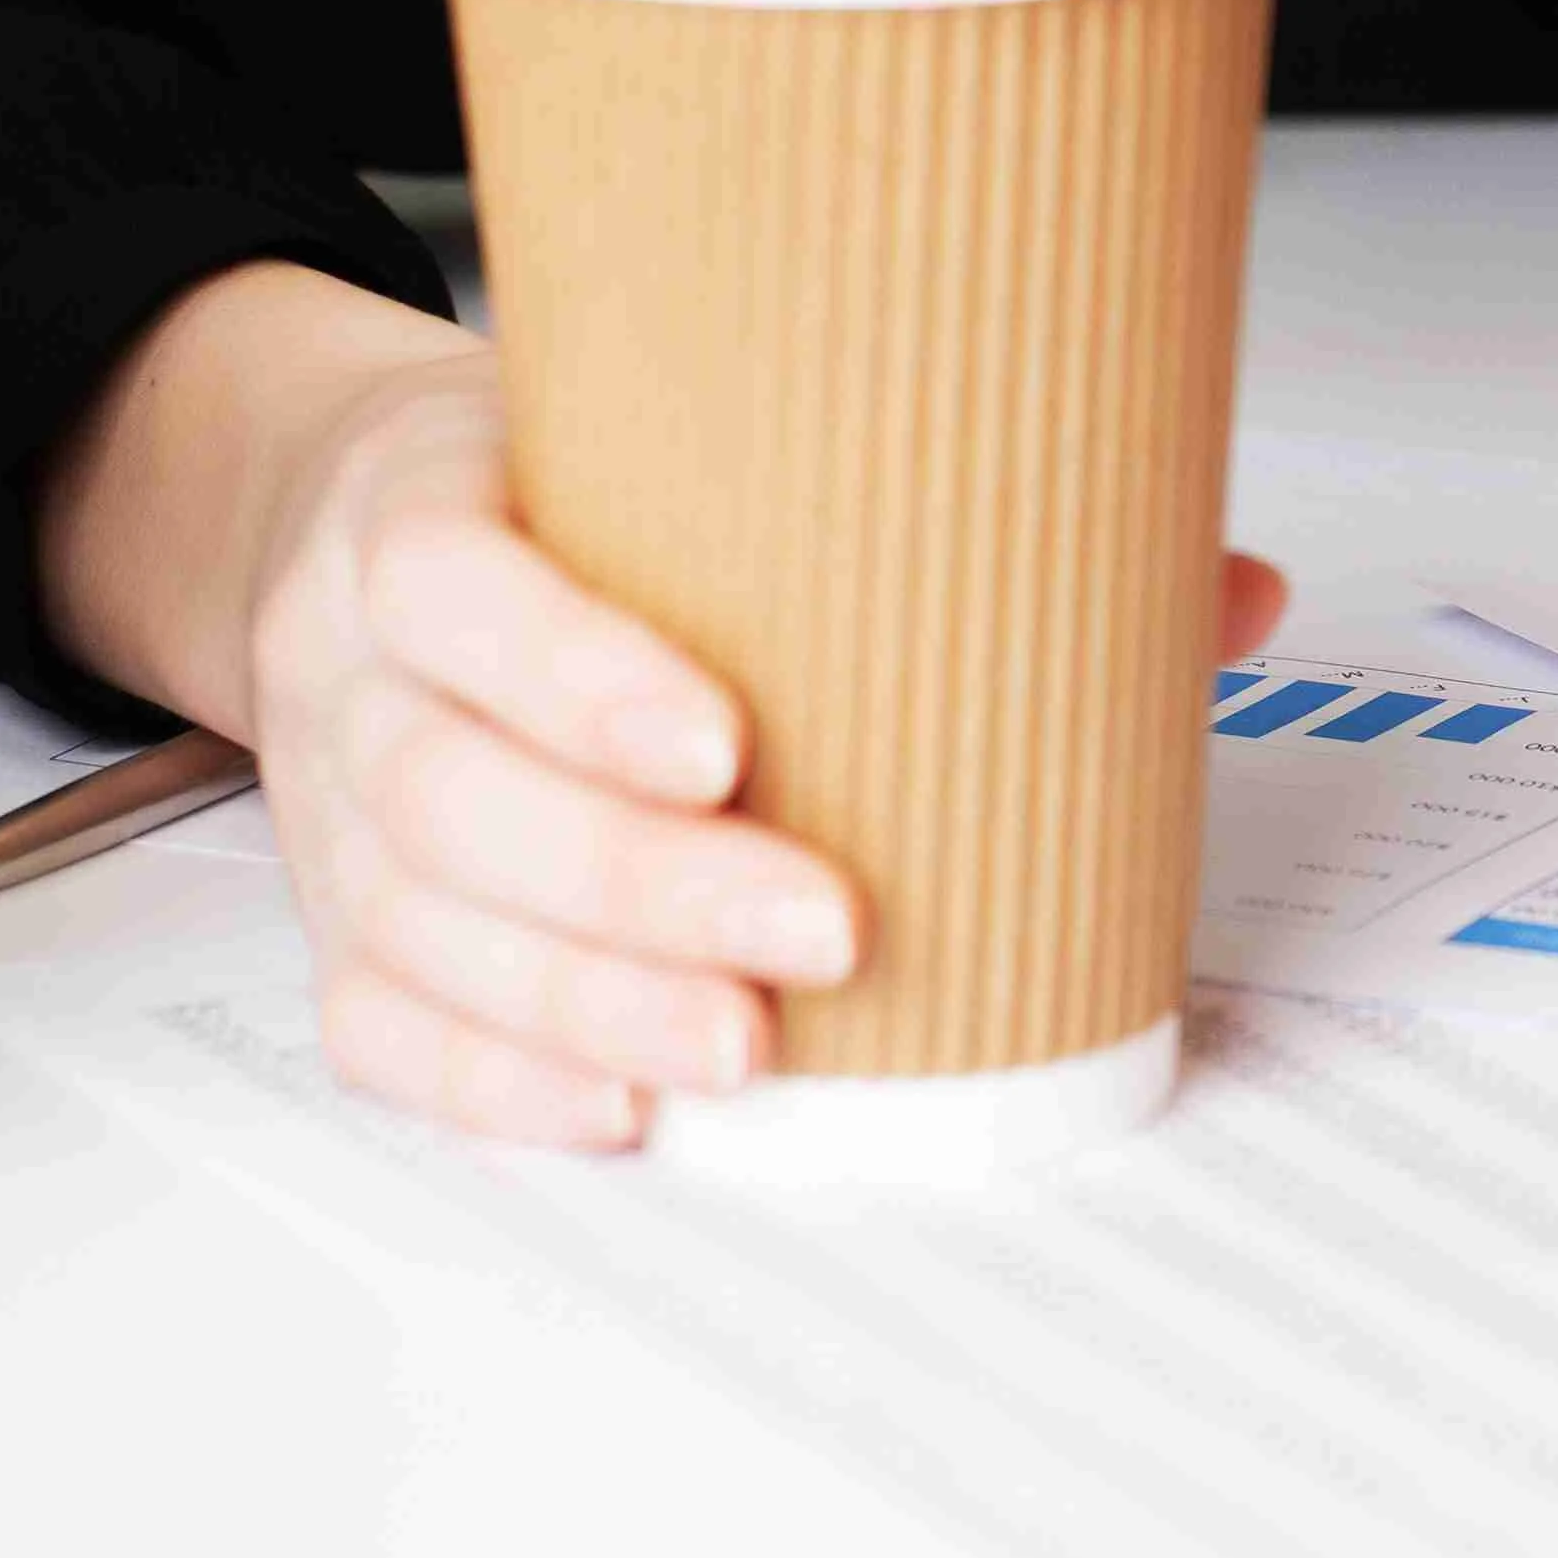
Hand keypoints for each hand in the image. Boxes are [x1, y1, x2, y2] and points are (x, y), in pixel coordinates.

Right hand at [41, 264, 1286, 1147]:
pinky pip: (379, 1024)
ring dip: (588, 1007)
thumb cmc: (558, 496)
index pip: (457, 586)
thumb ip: (927, 501)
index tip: (729, 746)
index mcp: (418, 510)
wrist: (345, 518)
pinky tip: (617, 1111)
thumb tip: (1225, 591)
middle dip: (639, 886)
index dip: (576, 675)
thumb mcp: (686, 446)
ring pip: (422, 927)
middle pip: (455, 793)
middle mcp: (352, 668)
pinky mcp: (340, 924)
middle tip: (820, 929)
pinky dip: (494, 1085)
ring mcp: (332, 810)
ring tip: (743, 1053)